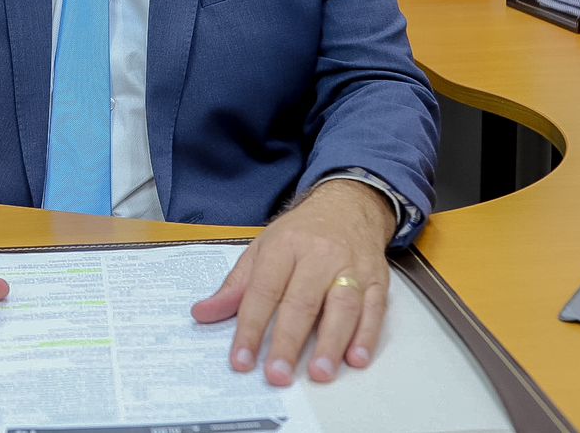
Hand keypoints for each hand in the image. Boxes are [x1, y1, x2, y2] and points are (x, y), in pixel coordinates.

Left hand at [190, 178, 394, 385]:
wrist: (348, 205)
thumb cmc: (301, 233)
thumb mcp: (263, 248)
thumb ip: (236, 286)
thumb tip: (203, 313)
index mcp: (284, 246)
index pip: (264, 291)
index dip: (250, 327)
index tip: (241, 359)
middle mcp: (319, 255)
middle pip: (302, 302)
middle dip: (288, 341)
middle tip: (277, 374)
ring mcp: (351, 267)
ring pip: (342, 306)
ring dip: (332, 343)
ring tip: (320, 373)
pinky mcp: (376, 279)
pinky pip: (374, 309)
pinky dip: (367, 335)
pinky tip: (356, 358)